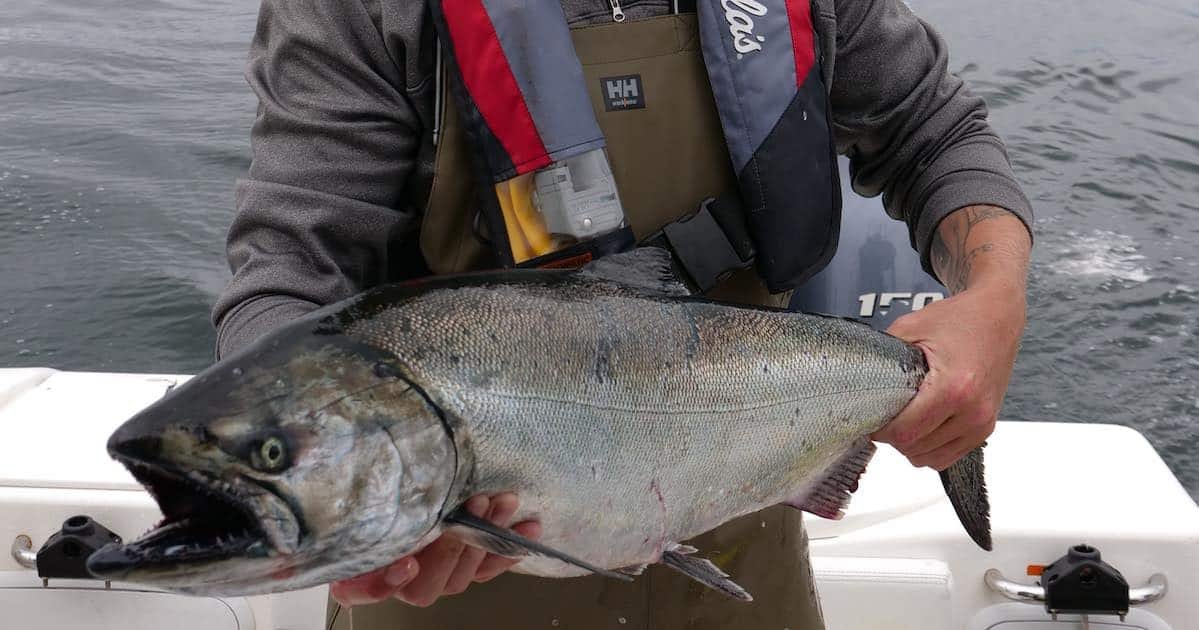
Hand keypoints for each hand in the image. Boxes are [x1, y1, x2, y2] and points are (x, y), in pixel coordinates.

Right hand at [329, 493, 540, 607]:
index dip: (387, 581)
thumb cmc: (371, 491)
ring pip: (464, 575)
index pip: (370, 589)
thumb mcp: (359, 489)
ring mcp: (436, 575)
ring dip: (488, 536)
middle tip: (477, 504)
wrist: (392, 489)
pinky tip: (529, 529)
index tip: (405, 562)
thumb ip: (355, 492)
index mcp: (365, 569)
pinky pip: (488, 568)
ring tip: (502, 502)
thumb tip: (341, 463)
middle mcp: (402, 579)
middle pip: (430, 583)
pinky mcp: (466, 566)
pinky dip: (510, 548)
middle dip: (458, 541)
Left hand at [872, 281, 1023, 469]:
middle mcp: (973, 411)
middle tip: (885, 417)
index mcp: (954, 388)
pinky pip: (949, 456)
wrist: (998, 316)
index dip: (881, 432)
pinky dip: (930, 449)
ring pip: (932, 459)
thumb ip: (884, 358)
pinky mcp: (986, 428)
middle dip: (893, 438)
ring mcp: (983, 423)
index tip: (872, 419)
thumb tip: (859, 385)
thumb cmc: (958, 319)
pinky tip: (921, 428)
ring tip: (903, 421)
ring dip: (911, 446)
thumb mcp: (911, 328)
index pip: (906, 433)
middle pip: (916, 449)